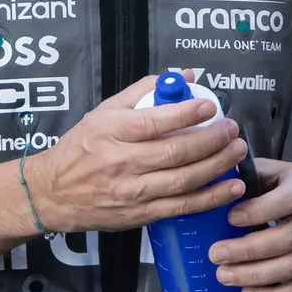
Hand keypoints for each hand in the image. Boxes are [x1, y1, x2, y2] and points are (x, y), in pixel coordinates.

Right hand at [28, 71, 248, 233]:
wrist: (54, 193)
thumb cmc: (80, 148)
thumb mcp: (104, 111)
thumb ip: (143, 91)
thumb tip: (181, 77)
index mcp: (111, 131)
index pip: (153, 121)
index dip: (186, 113)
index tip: (209, 105)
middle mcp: (122, 161)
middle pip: (175, 152)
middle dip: (211, 140)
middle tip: (231, 128)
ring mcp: (132, 191)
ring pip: (183, 180)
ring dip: (217, 166)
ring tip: (237, 151)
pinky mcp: (141, 214)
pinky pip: (181, 206)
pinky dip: (210, 198)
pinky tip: (230, 187)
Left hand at [209, 159, 291, 291]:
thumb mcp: (282, 169)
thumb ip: (254, 173)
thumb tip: (220, 182)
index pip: (285, 201)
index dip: (257, 211)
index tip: (230, 218)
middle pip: (285, 239)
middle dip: (247, 250)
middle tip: (216, 254)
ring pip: (291, 267)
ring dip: (256, 276)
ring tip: (225, 275)